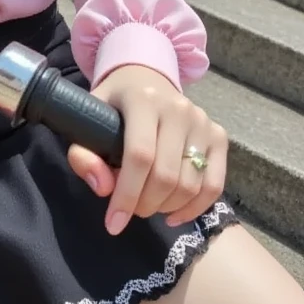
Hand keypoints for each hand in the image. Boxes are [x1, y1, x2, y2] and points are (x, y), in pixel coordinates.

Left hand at [67, 65, 227, 235]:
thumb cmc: (114, 106)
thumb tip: (103, 189)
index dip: (127, 195)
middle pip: (166, 175)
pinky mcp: (219, 135)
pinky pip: (214, 184)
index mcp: (142, 100)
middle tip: (131, 210)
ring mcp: (202, 121)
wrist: (145, 79)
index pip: (139, 155)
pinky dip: (194, 208)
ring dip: (166, 208)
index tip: (113, 224)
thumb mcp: (89, 120)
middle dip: (145, 205)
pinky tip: (173, 214)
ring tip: (148, 205)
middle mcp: (178, 108)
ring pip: (190, 184)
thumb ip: (84, 153)